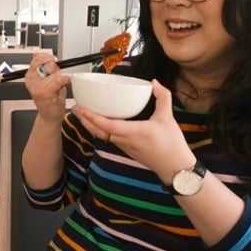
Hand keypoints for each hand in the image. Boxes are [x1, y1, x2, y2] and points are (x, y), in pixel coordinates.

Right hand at [25, 52, 70, 123]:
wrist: (50, 115)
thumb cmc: (50, 98)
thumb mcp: (44, 79)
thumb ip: (40, 65)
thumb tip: (36, 53)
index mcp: (29, 74)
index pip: (38, 57)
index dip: (48, 58)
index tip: (52, 64)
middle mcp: (31, 79)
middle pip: (47, 62)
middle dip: (55, 68)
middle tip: (55, 78)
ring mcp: (37, 86)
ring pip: (55, 71)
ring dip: (60, 77)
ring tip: (57, 85)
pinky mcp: (45, 92)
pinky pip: (59, 79)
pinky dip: (65, 81)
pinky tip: (63, 86)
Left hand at [72, 79, 195, 181]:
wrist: (174, 168)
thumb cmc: (171, 144)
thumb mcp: (168, 117)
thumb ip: (162, 97)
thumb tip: (154, 83)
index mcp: (133, 132)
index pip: (106, 125)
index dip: (91, 117)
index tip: (81, 108)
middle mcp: (124, 140)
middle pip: (97, 131)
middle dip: (84, 120)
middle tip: (75, 108)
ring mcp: (123, 146)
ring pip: (101, 135)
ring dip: (90, 125)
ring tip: (82, 113)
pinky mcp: (125, 149)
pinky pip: (107, 138)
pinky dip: (99, 130)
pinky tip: (98, 122)